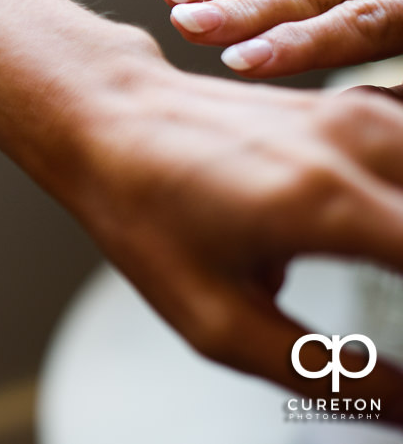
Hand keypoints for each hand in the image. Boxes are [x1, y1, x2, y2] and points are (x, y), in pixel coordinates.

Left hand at [46, 62, 402, 418]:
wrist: (104, 114)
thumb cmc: (142, 211)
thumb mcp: (216, 318)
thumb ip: (323, 372)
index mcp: (328, 202)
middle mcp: (356, 145)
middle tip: (400, 318)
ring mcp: (360, 114)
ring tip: (390, 280)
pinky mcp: (355, 105)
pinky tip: (389, 233)